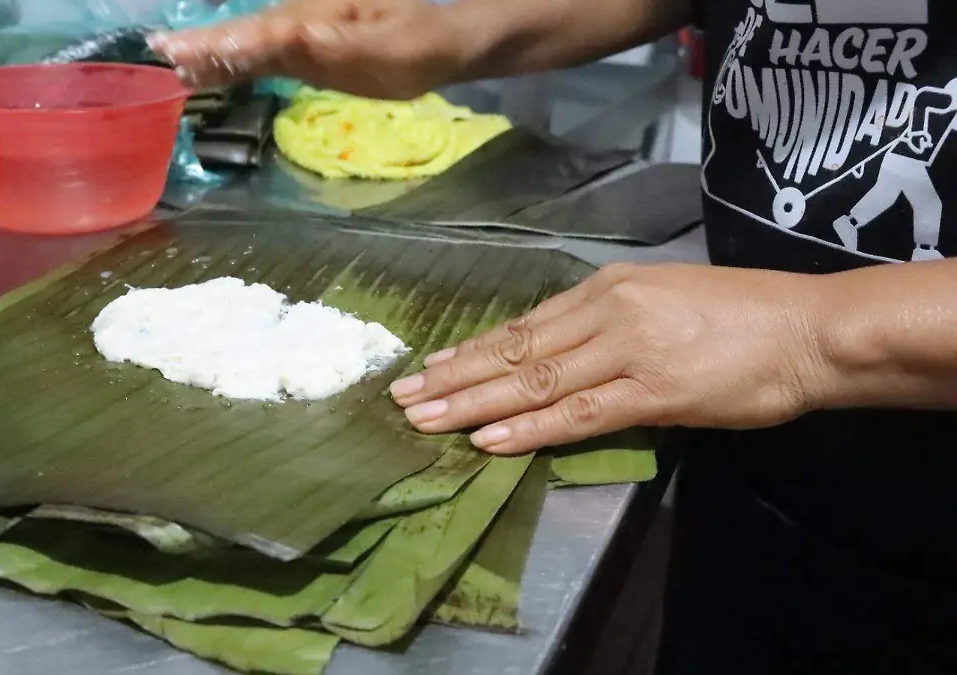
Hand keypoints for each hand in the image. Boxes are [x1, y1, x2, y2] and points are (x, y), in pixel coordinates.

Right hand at [150, 0, 475, 98]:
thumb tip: (281, 38)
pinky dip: (232, 59)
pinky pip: (260, 51)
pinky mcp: (304, 45)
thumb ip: (328, 48)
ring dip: (209, 50)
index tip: (173, 53)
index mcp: (311, 18)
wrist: (442, 40)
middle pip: (241, 33)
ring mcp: (299, 29)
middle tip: (157, 53)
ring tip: (169, 61)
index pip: (253, 34)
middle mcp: (297, 17)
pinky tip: (209, 69)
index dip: (215, 45)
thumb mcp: (379, 52)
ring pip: (246, 40)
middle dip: (200, 44)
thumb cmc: (414, 48)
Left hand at [389, 263, 833, 454]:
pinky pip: (579, 412)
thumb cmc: (744, 317)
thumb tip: (559, 360)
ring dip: (473, 403)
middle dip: (453, 377)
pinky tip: (490, 439)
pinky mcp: (654, 390)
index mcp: (606, 288)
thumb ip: (608, 329)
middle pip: (514, 350)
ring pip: (534, 379)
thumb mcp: (662, 304)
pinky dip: (530, 426)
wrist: (809, 329)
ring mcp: (627, 349)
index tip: (429, 367)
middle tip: (401, 397)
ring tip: (424, 419)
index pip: (523, 326)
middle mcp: (606, 311)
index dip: (472, 351)